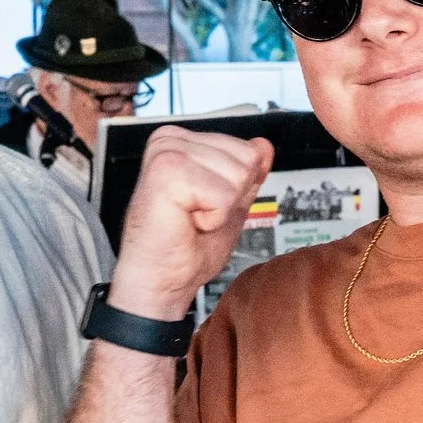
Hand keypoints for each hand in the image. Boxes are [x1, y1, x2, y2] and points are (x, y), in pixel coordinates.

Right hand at [106, 127, 274, 320]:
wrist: (159, 281)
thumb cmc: (183, 248)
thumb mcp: (229, 204)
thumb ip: (246, 174)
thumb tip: (263, 146)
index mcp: (181, 142)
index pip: (247, 148)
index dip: (237, 189)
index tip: (203, 206)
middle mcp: (170, 141)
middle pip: (247, 159)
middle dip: (231, 198)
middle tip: (196, 215)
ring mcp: (167, 153)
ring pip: (238, 175)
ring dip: (221, 209)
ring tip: (190, 219)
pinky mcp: (168, 173)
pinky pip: (224, 195)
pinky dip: (213, 218)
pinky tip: (186, 222)